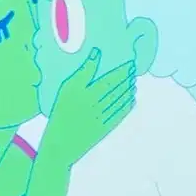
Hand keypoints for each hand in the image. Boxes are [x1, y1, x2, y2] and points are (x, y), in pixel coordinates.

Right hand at [40, 47, 138, 174]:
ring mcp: (105, 117)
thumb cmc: (60, 112)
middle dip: (128, 78)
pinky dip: (127, 105)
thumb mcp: (67, 88)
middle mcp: (101, 104)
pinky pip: (120, 114)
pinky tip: (132, 99)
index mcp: (91, 92)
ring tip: (134, 82)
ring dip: (129, 90)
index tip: (131, 62)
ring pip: (121, 100)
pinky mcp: (105, 128)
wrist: (60, 143)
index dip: (124, 70)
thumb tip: (97, 52)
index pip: (113, 78)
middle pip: (119, 88)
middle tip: (135, 70)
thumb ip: (84, 70)